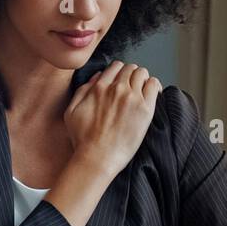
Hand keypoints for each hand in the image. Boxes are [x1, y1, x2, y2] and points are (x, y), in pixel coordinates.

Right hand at [63, 60, 160, 176]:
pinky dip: (154, 86)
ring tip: (143, 91)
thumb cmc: (83, 140)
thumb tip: (97, 77)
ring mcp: (132, 98)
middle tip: (133, 87)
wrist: (97, 158)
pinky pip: (154, 85)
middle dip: (132, 75)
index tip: (122, 81)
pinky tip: (153, 94)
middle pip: (131, 68)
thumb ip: (82, 90)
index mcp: (99, 88)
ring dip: (143, 79)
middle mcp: (116, 89)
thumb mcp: (72, 111)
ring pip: (143, 73)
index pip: (115, 67)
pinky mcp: (145, 109)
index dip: (120, 72)